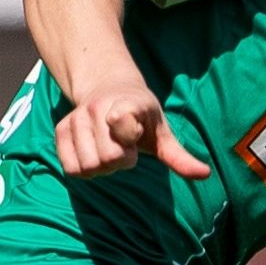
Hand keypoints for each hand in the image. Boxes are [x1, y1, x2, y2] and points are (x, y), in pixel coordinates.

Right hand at [54, 82, 211, 178]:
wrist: (108, 90)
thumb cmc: (141, 118)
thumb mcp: (162, 133)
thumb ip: (180, 157)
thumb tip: (205, 175)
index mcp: (128, 104)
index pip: (121, 121)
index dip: (130, 137)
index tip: (136, 134)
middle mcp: (98, 107)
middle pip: (107, 158)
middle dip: (121, 160)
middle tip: (126, 148)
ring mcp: (76, 118)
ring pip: (88, 166)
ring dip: (102, 167)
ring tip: (111, 150)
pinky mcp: (60, 130)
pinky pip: (71, 169)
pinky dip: (85, 170)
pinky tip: (95, 155)